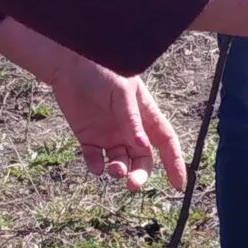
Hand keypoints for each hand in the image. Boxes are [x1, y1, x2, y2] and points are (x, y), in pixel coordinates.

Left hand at [45, 58, 186, 190]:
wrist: (69, 63)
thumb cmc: (103, 70)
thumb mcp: (121, 93)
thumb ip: (131, 120)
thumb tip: (143, 147)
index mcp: (145, 115)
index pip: (165, 142)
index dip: (174, 163)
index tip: (178, 185)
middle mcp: (130, 129)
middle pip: (142, 159)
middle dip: (140, 174)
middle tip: (133, 184)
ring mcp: (109, 135)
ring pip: (120, 162)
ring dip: (120, 171)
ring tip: (114, 171)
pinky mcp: (88, 137)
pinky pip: (95, 159)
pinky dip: (96, 166)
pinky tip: (96, 167)